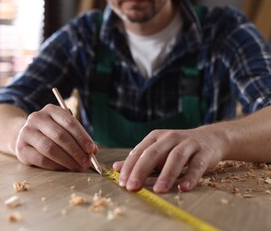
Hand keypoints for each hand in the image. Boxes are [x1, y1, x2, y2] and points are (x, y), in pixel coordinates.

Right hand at [15, 104, 97, 170]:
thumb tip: (93, 151)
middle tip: (87, 162)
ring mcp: (27, 133)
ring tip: (78, 167)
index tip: (92, 149)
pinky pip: (41, 159)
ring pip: (50, 148)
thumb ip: (78, 138)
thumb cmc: (50, 133)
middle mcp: (37, 118)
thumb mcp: (64, 129)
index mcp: (51, 110)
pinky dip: (56, 165)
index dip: (82, 137)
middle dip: (76, 151)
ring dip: (67, 160)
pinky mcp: (21, 149)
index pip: (69, 122)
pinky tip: (65, 168)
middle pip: (60, 136)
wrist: (24, 136)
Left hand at [113, 126, 228, 192]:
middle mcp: (170, 137)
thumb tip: (116, 167)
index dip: (129, 167)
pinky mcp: (204, 152)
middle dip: (141, 170)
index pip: (139, 151)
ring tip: (158, 190)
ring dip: (166, 175)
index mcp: (156, 137)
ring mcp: (188, 143)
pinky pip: (197, 165)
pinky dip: (190, 176)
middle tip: (133, 187)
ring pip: (175, 158)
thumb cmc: (178, 147)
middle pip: (153, 153)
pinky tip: (183, 188)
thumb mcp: (157, 150)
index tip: (122, 182)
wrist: (210, 138)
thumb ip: (138, 160)